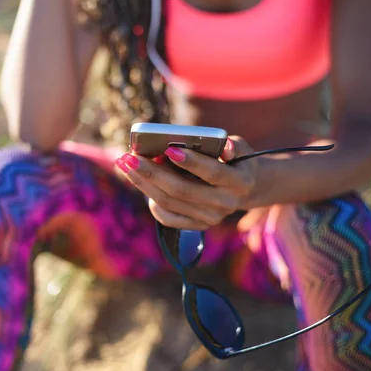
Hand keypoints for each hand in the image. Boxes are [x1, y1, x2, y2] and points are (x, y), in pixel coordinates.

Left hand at [115, 136, 259, 229]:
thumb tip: (223, 146)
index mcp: (239, 182)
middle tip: (129, 157)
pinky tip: (139, 182)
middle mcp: (225, 204)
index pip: (214, 173)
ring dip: (143, 183)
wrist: (246, 188)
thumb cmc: (234, 159)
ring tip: (125, 165)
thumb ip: (230, 144)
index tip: (169, 150)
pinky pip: (167, 217)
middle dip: (152, 173)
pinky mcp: (198, 226)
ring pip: (170, 202)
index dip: (192, 162)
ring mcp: (210, 218)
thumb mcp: (239, 147)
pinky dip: (151, 200)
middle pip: (182, 190)